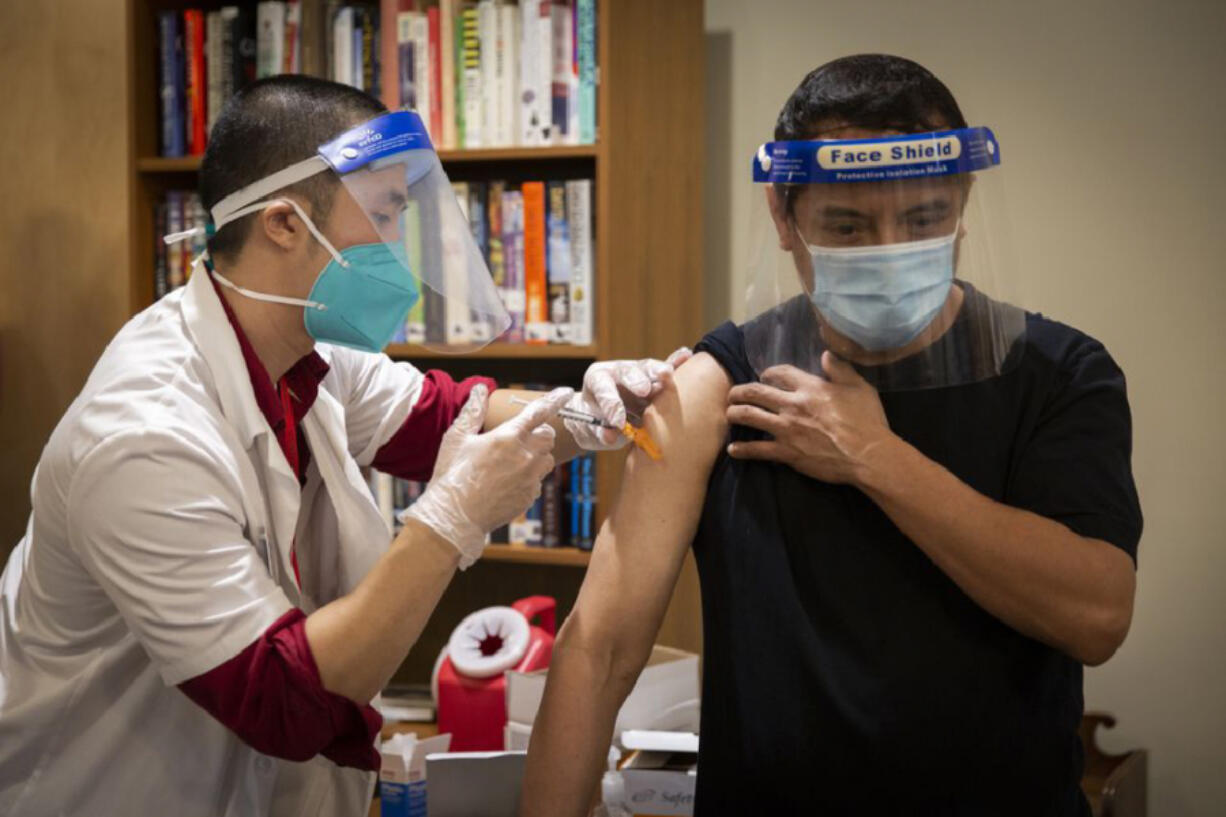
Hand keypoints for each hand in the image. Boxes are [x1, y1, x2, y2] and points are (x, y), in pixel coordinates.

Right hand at [404, 385, 572, 567]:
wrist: (455, 517)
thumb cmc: (452, 476)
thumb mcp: (457, 439)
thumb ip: (473, 411)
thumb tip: (481, 388)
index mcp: (508, 437)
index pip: (539, 412)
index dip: (554, 399)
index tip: (566, 392)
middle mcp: (525, 456)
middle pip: (548, 437)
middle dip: (539, 434)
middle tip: (519, 439)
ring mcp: (530, 478)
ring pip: (547, 459)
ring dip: (536, 457)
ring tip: (511, 463)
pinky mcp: (531, 496)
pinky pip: (539, 481)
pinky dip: (529, 478)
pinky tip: (507, 483)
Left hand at [567, 347, 693, 449]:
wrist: (601, 419)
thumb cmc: (592, 422)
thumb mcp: (591, 428)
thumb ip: (600, 431)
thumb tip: (611, 437)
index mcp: (597, 379)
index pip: (602, 386)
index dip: (611, 403)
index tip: (618, 421)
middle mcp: (618, 372)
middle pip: (627, 372)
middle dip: (636, 380)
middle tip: (643, 390)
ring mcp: (638, 374)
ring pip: (649, 369)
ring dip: (659, 372)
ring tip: (667, 374)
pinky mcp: (654, 381)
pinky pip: (666, 370)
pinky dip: (676, 364)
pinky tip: (686, 355)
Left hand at [724, 351, 893, 484]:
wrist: (868, 456)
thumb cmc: (867, 421)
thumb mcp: (859, 387)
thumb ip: (840, 369)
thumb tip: (826, 354)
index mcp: (810, 387)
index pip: (780, 373)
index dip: (768, 372)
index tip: (763, 376)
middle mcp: (793, 405)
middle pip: (756, 392)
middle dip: (740, 392)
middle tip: (733, 394)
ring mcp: (787, 429)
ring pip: (750, 417)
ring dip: (735, 414)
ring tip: (729, 414)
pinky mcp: (787, 452)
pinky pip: (757, 450)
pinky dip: (743, 449)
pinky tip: (733, 450)